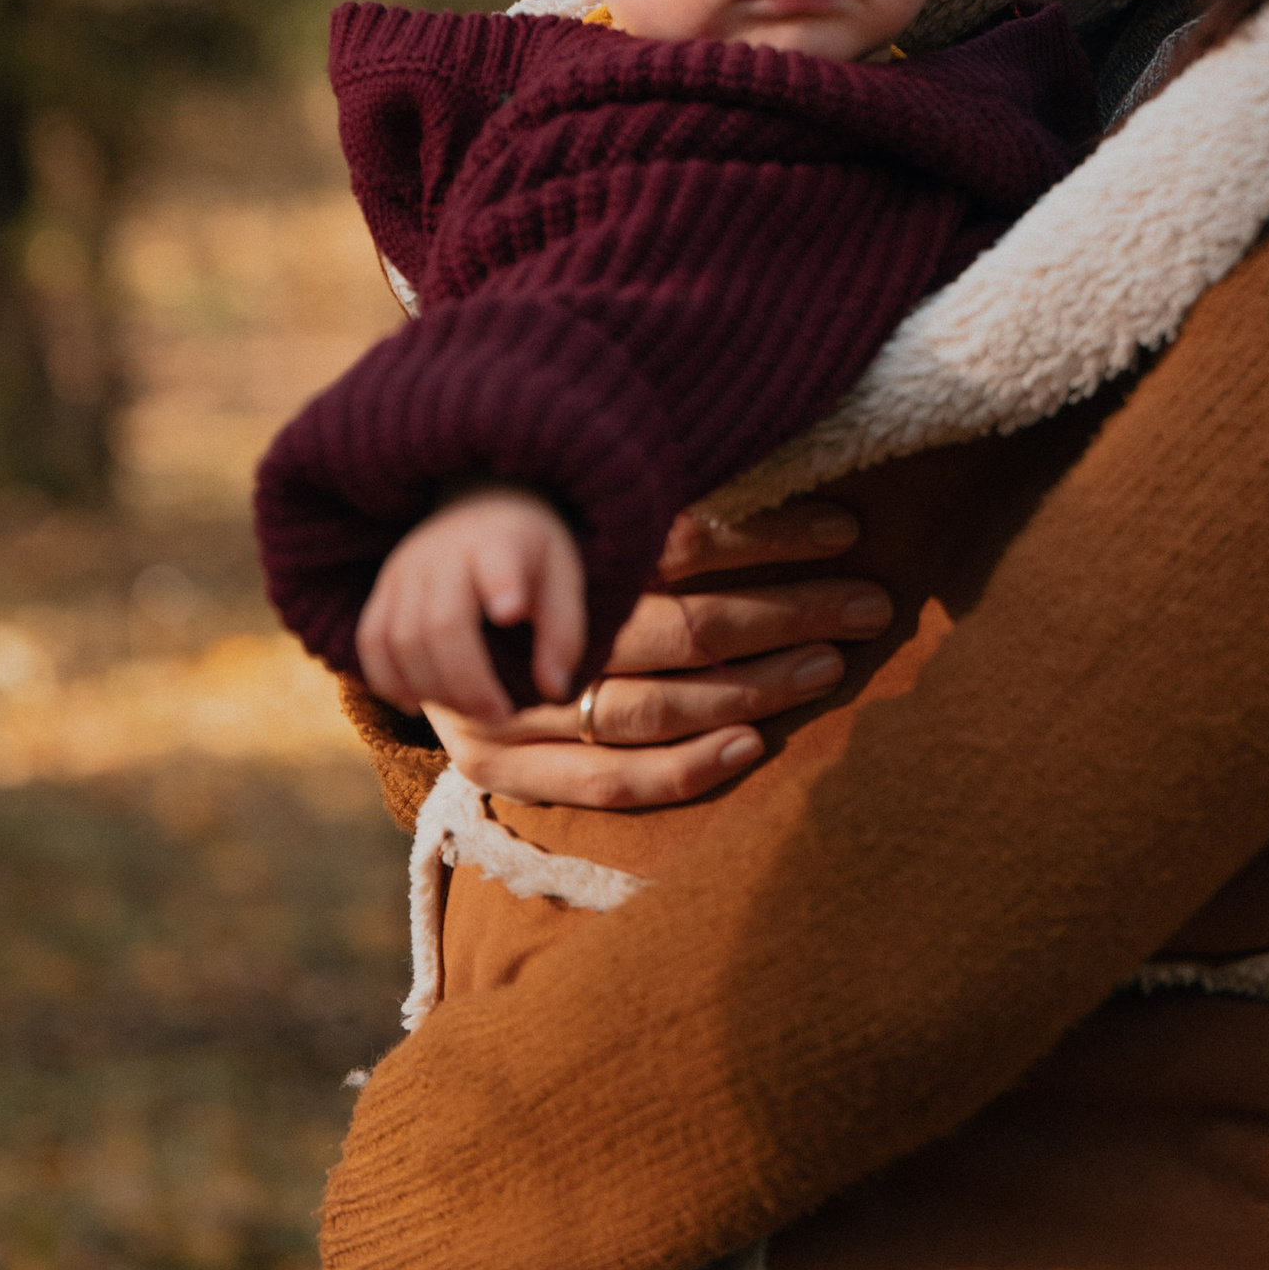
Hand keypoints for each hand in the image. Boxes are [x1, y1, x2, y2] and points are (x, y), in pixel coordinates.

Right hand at [357, 489, 586, 725]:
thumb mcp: (562, 578)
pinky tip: (417, 704)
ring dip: (433, 689)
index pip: (496, 561)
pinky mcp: (381, 589)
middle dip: (468, 683)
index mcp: (499, 541)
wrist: (478, 505)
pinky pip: (370, 642)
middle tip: (499, 716)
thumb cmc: (528, 553)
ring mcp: (404, 570)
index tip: (511, 612)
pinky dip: (388, 681)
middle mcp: (443, 552)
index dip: (500, 585)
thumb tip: (553, 691)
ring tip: (469, 712)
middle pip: (441, 624)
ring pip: (401, 640)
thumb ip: (563, 634)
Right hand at [424, 498, 889, 808]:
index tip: (847, 529)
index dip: (774, 538)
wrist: (399, 603)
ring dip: (758, 689)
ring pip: (658, 708)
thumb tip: (799, 488)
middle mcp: (530, 626)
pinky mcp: (499, 765)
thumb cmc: (516, 535)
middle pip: (685, 628)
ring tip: (829, 665)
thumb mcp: (578, 497)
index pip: (685, 541)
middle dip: (791, 616)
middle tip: (869, 604)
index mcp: (554, 543)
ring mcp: (509, 705)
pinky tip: (754, 744)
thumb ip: (661, 500)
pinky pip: (611, 782)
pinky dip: (689, 768)